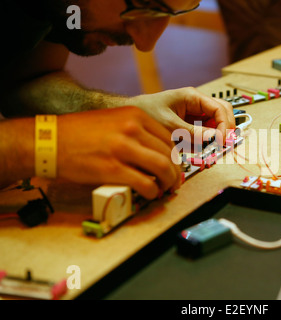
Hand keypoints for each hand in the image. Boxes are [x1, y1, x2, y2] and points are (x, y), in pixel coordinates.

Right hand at [57, 106, 180, 199]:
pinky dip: (153, 192)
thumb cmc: (79, 133)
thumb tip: (156, 152)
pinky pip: (145, 183)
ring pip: (163, 168)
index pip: (169, 138)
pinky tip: (150, 194)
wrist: (49, 141)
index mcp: (135, 115)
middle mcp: (133, 129)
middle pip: (169, 153)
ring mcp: (123, 148)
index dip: (176, 156)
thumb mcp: (113, 121)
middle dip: (175, 172)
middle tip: (173, 182)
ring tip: (164, 189)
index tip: (174, 166)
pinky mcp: (113, 169)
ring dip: (168, 182)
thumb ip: (137, 133)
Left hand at [127, 87, 235, 144]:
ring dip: (213, 137)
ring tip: (202, 148)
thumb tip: (214, 138)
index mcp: (192, 97)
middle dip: (224, 130)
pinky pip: (204, 133)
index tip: (222, 141)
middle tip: (221, 145)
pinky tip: (192, 148)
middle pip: (222, 114)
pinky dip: (202, 142)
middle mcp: (196, 104)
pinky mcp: (189, 124)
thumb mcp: (169, 125)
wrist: (129, 115)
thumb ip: (192, 132)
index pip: (220, 108)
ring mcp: (194, 114)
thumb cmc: (145, 113)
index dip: (225, 125)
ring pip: (215, 125)